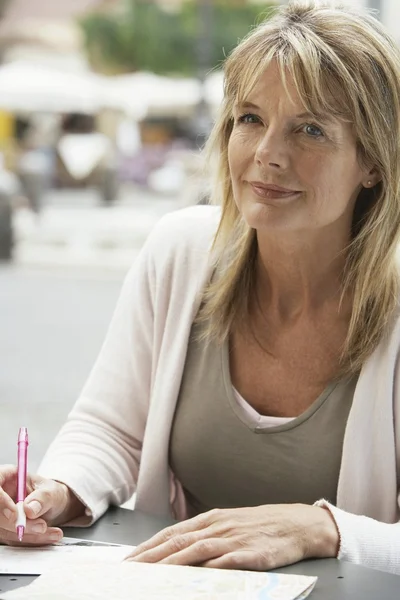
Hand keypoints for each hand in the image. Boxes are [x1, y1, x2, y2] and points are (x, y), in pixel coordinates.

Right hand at [0, 464, 82, 545]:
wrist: (54, 506)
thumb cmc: (50, 493)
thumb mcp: (52, 491)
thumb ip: (42, 498)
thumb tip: (29, 509)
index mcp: (7, 477)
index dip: (1, 502)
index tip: (15, 515)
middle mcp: (1, 496)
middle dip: (17, 524)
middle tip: (42, 526)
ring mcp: (0, 514)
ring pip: (4, 530)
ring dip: (28, 535)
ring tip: (54, 532)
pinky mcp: (4, 530)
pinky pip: (12, 539)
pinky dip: (31, 539)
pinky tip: (49, 535)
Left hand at [125, 504, 338, 569]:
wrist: (295, 523)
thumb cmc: (259, 526)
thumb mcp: (228, 525)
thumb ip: (204, 536)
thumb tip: (175, 551)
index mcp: (210, 520)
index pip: (172, 533)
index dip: (149, 546)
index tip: (129, 559)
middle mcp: (217, 527)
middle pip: (178, 541)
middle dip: (151, 556)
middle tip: (130, 569)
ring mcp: (233, 539)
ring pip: (197, 549)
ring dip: (172, 562)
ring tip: (153, 574)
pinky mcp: (251, 553)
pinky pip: (228, 561)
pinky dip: (211, 567)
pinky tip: (198, 576)